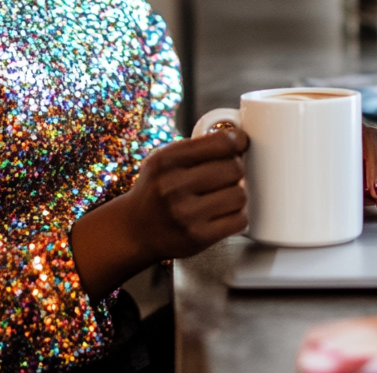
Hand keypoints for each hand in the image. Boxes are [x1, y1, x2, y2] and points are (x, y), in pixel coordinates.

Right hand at [70, 129, 248, 300]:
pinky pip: (239, 220)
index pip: (221, 142)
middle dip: (235, 170)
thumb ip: (197, 146)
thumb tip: (240, 138)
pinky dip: (237, 216)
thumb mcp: (165, 158)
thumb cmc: (157, 188)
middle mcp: (174, 186)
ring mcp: (186, 214)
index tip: (240, 144)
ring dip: (236, 194)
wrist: (136, 229)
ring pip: (240, 195)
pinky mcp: (198, 238)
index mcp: (167, 160)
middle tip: (225, 175)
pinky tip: (223, 213)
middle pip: (234, 168)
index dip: (237, 141)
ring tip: (222, 196)